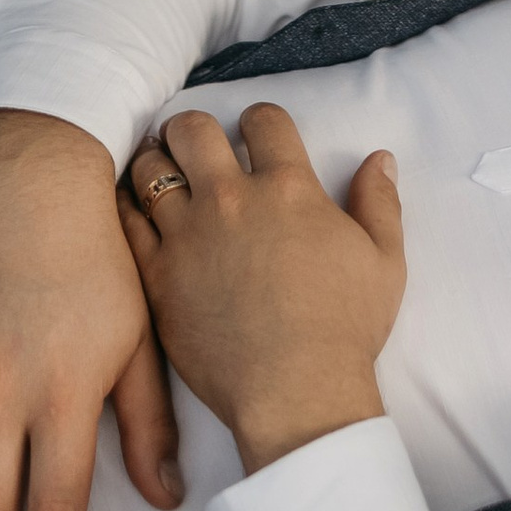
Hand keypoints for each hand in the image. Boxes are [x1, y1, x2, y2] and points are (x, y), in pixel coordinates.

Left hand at [119, 101, 404, 472]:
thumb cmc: (345, 328)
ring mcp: (187, 235)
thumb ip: (380, 202)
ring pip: (151, 170)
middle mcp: (232, 199)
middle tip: (195, 144)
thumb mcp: (384, 260)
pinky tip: (135, 210)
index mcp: (289, 188)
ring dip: (157, 163)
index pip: (264, 121)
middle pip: (193, 131)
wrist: (294, 390)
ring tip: (161, 173)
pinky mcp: (156, 275)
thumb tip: (379, 159)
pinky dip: (127, 206)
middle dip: (193, 128)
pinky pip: (127, 222)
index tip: (256, 134)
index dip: (259, 120)